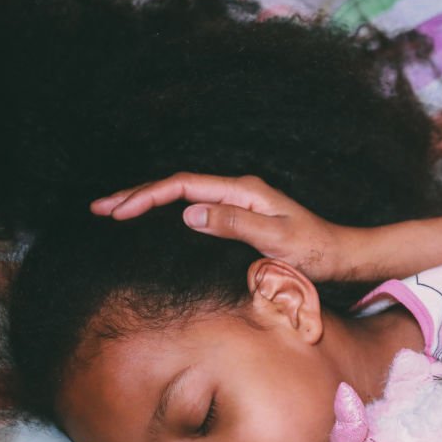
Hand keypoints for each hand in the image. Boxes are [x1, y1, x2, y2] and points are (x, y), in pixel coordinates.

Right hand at [90, 173, 360, 282]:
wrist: (343, 256)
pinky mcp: (244, 217)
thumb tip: (189, 212)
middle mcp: (240, 191)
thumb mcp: (276, 240)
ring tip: (115, 212)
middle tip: (99, 208)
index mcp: (244, 191)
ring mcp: (241, 203)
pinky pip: (197, 208)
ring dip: (149, 202)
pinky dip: (169, 212)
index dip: (147, 196)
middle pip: (178, 185)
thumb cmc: (316, 251)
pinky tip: (156, 221)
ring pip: (185, 196)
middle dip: (137, 195)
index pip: (184, 185)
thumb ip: (234, 225)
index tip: (117, 211)